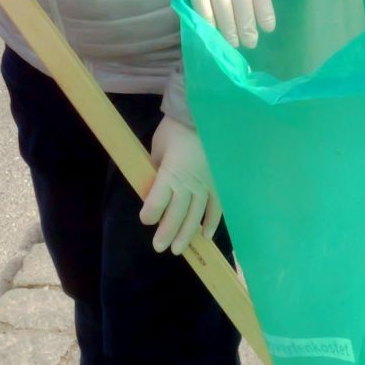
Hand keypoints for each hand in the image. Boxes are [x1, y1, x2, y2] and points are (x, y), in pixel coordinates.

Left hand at [140, 116, 220, 255]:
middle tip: (160, 247)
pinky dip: (212, 222)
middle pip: (176, 216)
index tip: (146, 219)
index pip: (156, 204)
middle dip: (166, 233)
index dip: (149, 215)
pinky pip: (216, 208)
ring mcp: (206, 186)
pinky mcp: (219, 184)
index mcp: (169, 175)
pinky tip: (206, 235)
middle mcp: (188, 185)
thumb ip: (156, 169)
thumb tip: (154, 185)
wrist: (203, 115)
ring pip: (196, 217)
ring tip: (179, 249)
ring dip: (187, 234)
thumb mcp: (158, 148)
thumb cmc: (175, 130)